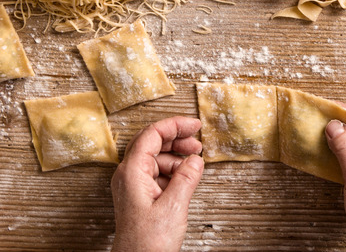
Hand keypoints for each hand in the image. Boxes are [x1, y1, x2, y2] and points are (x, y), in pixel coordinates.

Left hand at [111, 116, 203, 251]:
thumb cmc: (147, 243)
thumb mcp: (174, 207)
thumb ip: (186, 178)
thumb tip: (195, 159)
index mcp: (132, 173)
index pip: (151, 135)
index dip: (174, 125)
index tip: (194, 125)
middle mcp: (129, 176)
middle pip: (152, 143)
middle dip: (176, 139)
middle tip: (197, 142)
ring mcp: (133, 186)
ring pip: (156, 158)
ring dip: (176, 156)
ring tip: (195, 162)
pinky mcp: (140, 196)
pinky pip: (157, 173)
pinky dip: (173, 170)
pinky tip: (186, 177)